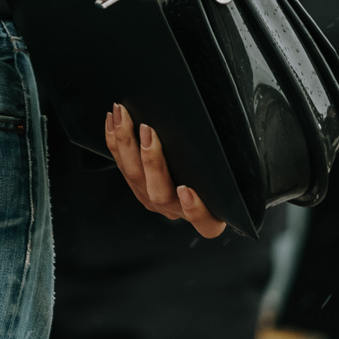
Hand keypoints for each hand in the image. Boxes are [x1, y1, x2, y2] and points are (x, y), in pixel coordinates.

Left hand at [105, 103, 225, 238]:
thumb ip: (226, 169)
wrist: (190, 179)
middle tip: (147, 130)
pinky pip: (121, 163)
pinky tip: (113, 119)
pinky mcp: (135, 185)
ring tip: (124, 116)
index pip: (206, 223)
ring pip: (134, 176)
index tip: (187, 190)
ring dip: (126, 143)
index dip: (195, 210)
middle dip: (151, 160)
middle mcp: (175, 209)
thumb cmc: (214, 176)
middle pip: (160, 193)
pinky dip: (114, 140)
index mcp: (205, 214)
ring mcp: (152, 198)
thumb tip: (226, 135)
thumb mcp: (225, 177)